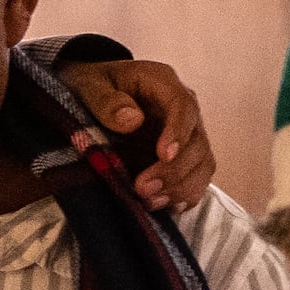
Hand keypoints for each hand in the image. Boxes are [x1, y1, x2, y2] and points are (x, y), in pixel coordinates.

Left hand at [61, 55, 219, 215]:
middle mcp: (183, 108)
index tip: (164, 156)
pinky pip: (195, 178)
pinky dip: (184, 195)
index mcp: (163, 83)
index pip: (183, 106)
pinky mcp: (182, 157)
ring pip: (202, 163)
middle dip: (175, 170)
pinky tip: (164, 207)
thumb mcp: (87, 86)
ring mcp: (186, 134)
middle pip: (197, 141)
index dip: (178, 132)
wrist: (92, 96)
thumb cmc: (91, 86)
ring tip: (150, 202)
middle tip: (143, 189)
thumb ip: (106, 101)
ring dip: (181, 187)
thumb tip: (132, 120)